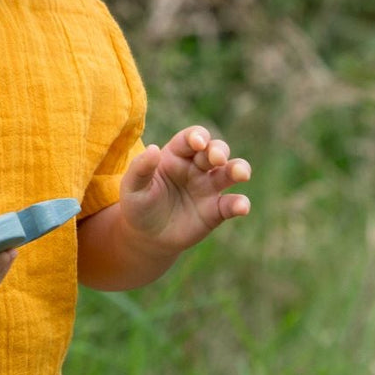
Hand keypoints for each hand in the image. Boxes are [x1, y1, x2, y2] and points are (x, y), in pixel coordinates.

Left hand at [118, 125, 251, 257]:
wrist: (146, 237)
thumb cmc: (138, 206)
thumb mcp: (132, 187)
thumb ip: (140, 168)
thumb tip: (153, 149)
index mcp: (176, 155)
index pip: (191, 138)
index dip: (198, 136)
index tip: (198, 143)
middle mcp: (196, 167)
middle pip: (215, 149)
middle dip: (219, 150)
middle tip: (217, 159)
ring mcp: (208, 188)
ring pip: (230, 172)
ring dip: (239, 169)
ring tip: (241, 174)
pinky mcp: (216, 210)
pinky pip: (232, 204)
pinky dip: (240, 204)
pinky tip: (242, 207)